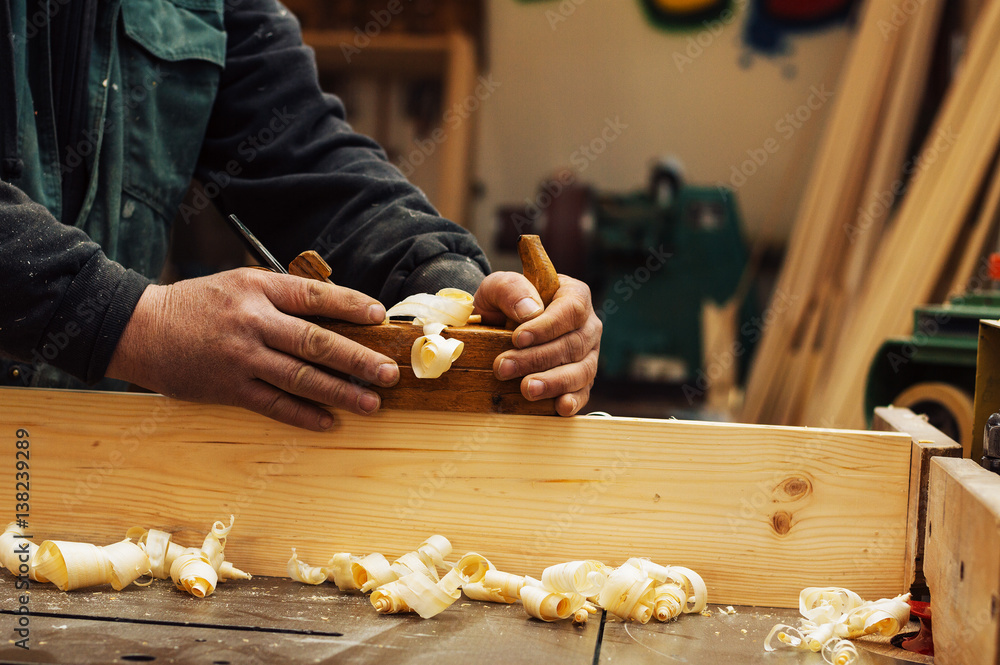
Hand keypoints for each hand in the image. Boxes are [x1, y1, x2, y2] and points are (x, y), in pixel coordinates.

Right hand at [107, 268, 398, 430]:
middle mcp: (253, 322)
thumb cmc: (199, 304)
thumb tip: (335, 311)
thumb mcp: (240, 283)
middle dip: (357, 359)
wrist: (141, 329)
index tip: (379, 316)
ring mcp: (241, 357)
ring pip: (300, 377)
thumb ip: (282, 295)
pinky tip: (329, 422)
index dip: (349, 304)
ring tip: (371, 404)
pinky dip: (303, 415)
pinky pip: (274, 404)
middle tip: (388, 373)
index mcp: (259, 288)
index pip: (314, 295)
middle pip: (315, 341)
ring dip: (340, 393)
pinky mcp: (228, 388)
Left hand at [474, 272, 600, 415]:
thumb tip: (530, 311)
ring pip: (582, 370)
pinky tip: (560, 407)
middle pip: (573, 344)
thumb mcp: (497, 286)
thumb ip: (510, 289)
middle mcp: (587, 326)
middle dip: (537, 358)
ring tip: (526, 389)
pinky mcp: (582, 380)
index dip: (547, 326)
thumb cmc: (503, 302)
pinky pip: (584, 392)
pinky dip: (573, 401)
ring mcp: (588, 355)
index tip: (517, 338)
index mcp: (574, 296)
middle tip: (504, 367)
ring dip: (553, 382)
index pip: (572, 310)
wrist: (498, 326)